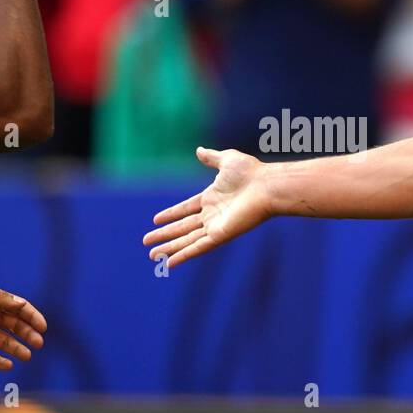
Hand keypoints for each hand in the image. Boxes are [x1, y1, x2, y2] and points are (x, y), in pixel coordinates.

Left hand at [0, 283, 46, 369]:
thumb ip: (1, 300)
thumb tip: (23, 304)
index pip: (18, 309)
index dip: (32, 316)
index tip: (43, 327)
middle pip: (14, 326)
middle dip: (28, 334)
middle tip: (38, 343)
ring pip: (3, 342)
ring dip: (16, 348)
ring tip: (28, 356)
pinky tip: (9, 365)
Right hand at [143, 147, 271, 267]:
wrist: (265, 186)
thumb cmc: (250, 173)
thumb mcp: (227, 160)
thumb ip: (212, 158)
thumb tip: (199, 150)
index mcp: (212, 199)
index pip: (186, 209)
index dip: (171, 214)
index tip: (155, 220)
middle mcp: (212, 215)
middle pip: (183, 228)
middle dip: (165, 235)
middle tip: (147, 242)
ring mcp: (215, 227)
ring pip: (187, 240)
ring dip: (169, 248)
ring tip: (151, 255)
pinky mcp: (220, 236)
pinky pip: (197, 248)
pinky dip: (183, 255)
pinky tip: (169, 262)